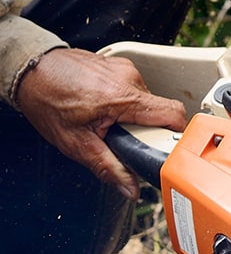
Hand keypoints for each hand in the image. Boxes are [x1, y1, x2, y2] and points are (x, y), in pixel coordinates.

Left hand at [14, 48, 186, 200]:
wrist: (29, 70)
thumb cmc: (46, 100)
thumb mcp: (75, 142)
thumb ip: (107, 166)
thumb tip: (130, 188)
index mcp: (122, 97)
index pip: (173, 115)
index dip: (179, 135)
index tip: (172, 149)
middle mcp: (128, 79)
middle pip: (161, 111)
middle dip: (148, 130)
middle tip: (124, 138)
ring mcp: (125, 69)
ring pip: (148, 101)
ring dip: (136, 116)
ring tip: (110, 121)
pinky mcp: (120, 65)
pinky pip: (136, 89)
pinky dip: (127, 103)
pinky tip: (105, 107)